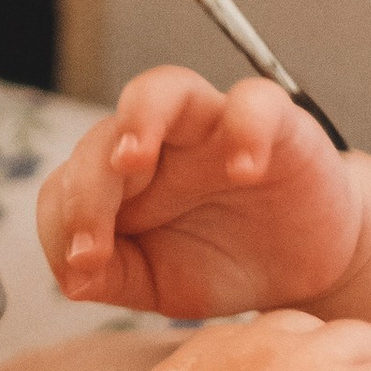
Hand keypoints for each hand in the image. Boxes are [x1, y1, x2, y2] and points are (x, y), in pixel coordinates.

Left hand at [40, 68, 364, 316]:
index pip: (68, 180)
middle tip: (92, 247)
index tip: (82, 269)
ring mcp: (214, 126)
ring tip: (132, 160)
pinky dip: (247, 127)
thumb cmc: (225, 260)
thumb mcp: (161, 283)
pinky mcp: (276, 123)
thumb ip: (114, 276)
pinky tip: (245, 170)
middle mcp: (161, 143)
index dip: (64, 221)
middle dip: (87, 187)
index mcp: (123, 181)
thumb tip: (71, 278)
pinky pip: (255, 101)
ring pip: (165, 86)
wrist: (306, 264)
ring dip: (139, 118)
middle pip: (105, 133)